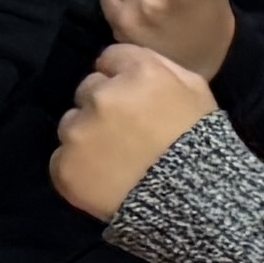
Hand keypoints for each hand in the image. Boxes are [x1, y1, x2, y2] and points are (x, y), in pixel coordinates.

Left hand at [50, 40, 218, 217]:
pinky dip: (78, 167)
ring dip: (87, 136)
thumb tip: (123, 63)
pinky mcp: (65, 166)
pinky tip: (103, 178)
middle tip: (126, 133)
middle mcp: (102, 96)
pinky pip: (62, 159)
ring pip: (71, 124)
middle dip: (103, 106)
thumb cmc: (201, 143)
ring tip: (115, 159)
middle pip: (88, 89)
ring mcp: (80, 133)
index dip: (121, 78)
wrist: (193, 203)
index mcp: (137, 73)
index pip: (110, 59)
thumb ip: (158, 66)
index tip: (133, 100)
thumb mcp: (194, 89)